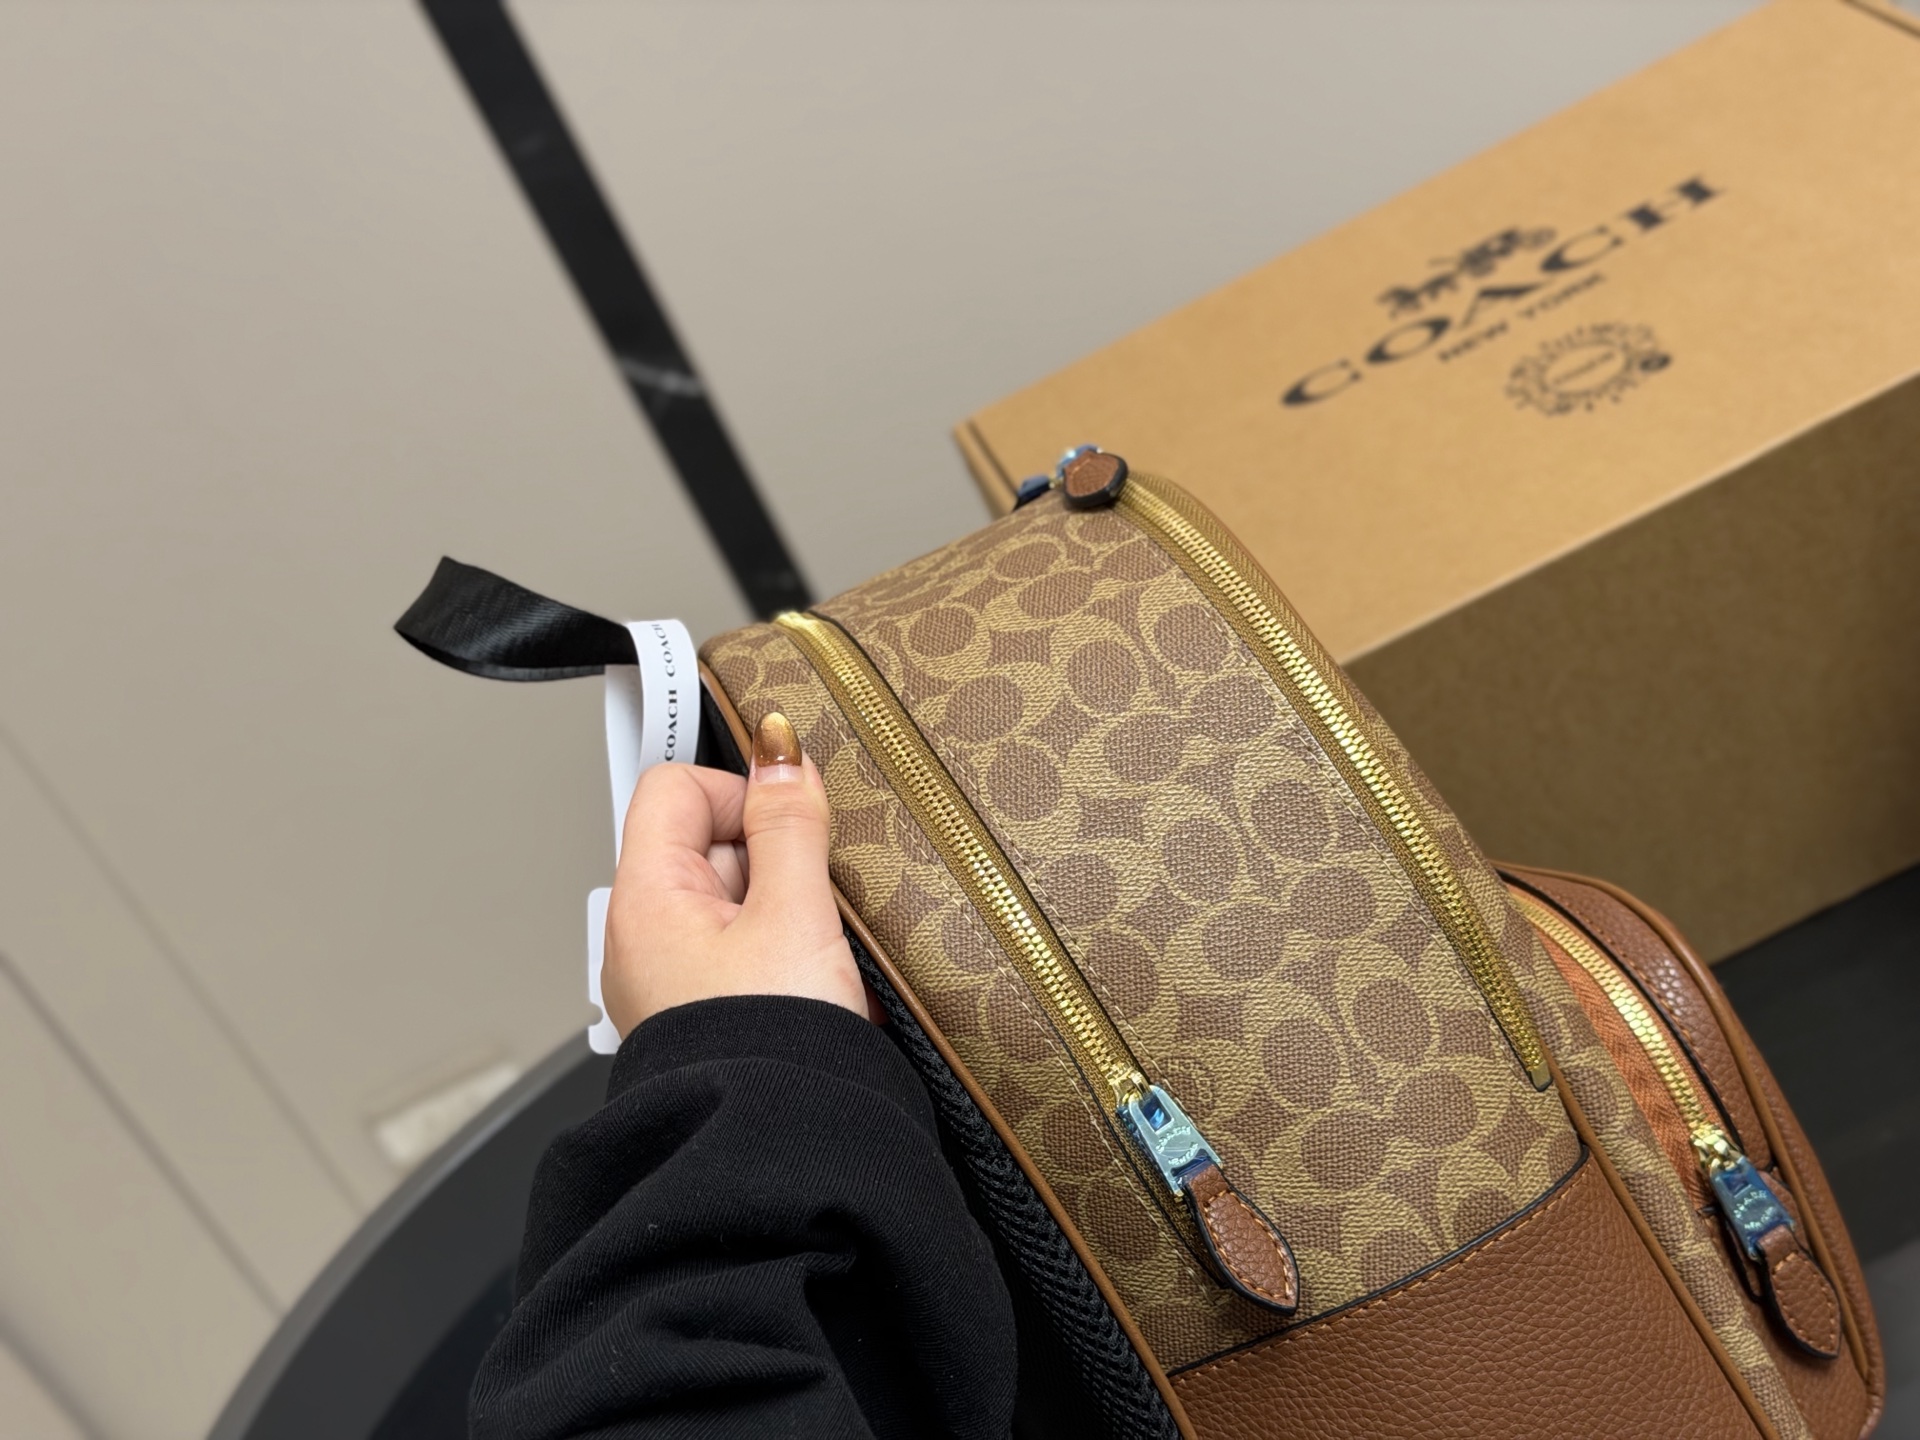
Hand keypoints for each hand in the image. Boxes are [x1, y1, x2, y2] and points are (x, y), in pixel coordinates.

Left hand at [601, 710, 869, 1035]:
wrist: (774, 1154)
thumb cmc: (769, 1048)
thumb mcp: (795, 913)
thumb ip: (789, 824)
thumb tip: (780, 754)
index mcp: (644, 898)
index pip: (674, 788)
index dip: (738, 790)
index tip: (790, 821)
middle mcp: (641, 937)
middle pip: (707, 844)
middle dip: (770, 859)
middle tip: (809, 902)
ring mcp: (669, 980)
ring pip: (733, 902)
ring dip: (783, 911)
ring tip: (814, 954)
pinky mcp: (701, 1015)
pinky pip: (742, 954)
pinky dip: (781, 955)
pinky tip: (811, 985)